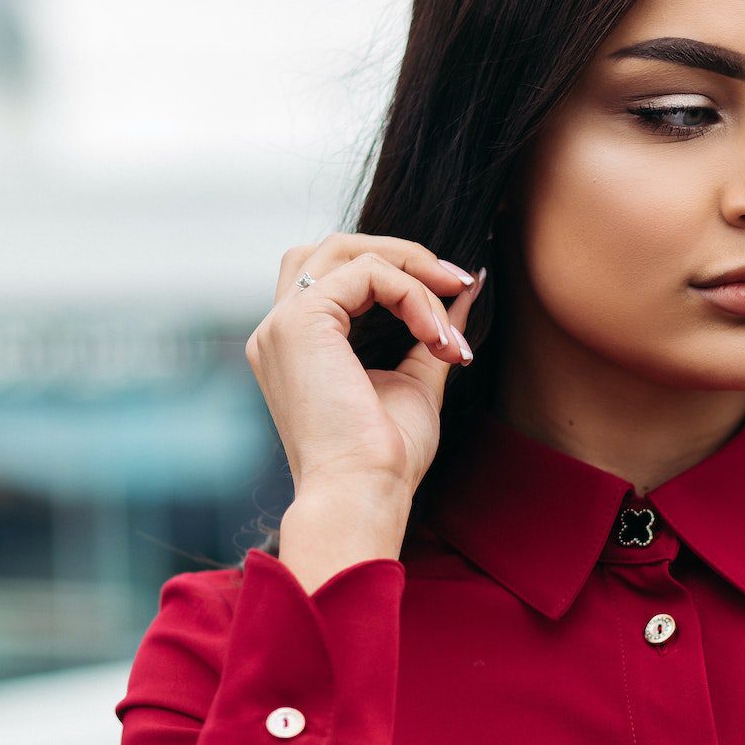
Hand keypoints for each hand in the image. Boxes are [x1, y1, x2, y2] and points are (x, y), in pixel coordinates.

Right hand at [247, 233, 482, 501]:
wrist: (362, 495)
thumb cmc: (384, 460)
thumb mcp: (417, 381)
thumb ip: (432, 328)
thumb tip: (466, 285)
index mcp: (297, 346)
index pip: (338, 275)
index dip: (399, 275)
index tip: (454, 298)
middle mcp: (278, 330)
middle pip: (334, 248)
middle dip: (402, 257)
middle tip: (455, 282)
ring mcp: (282, 324)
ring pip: (347, 250)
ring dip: (410, 271)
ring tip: (448, 314)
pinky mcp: (300, 323)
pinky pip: (367, 273)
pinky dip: (411, 294)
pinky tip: (435, 336)